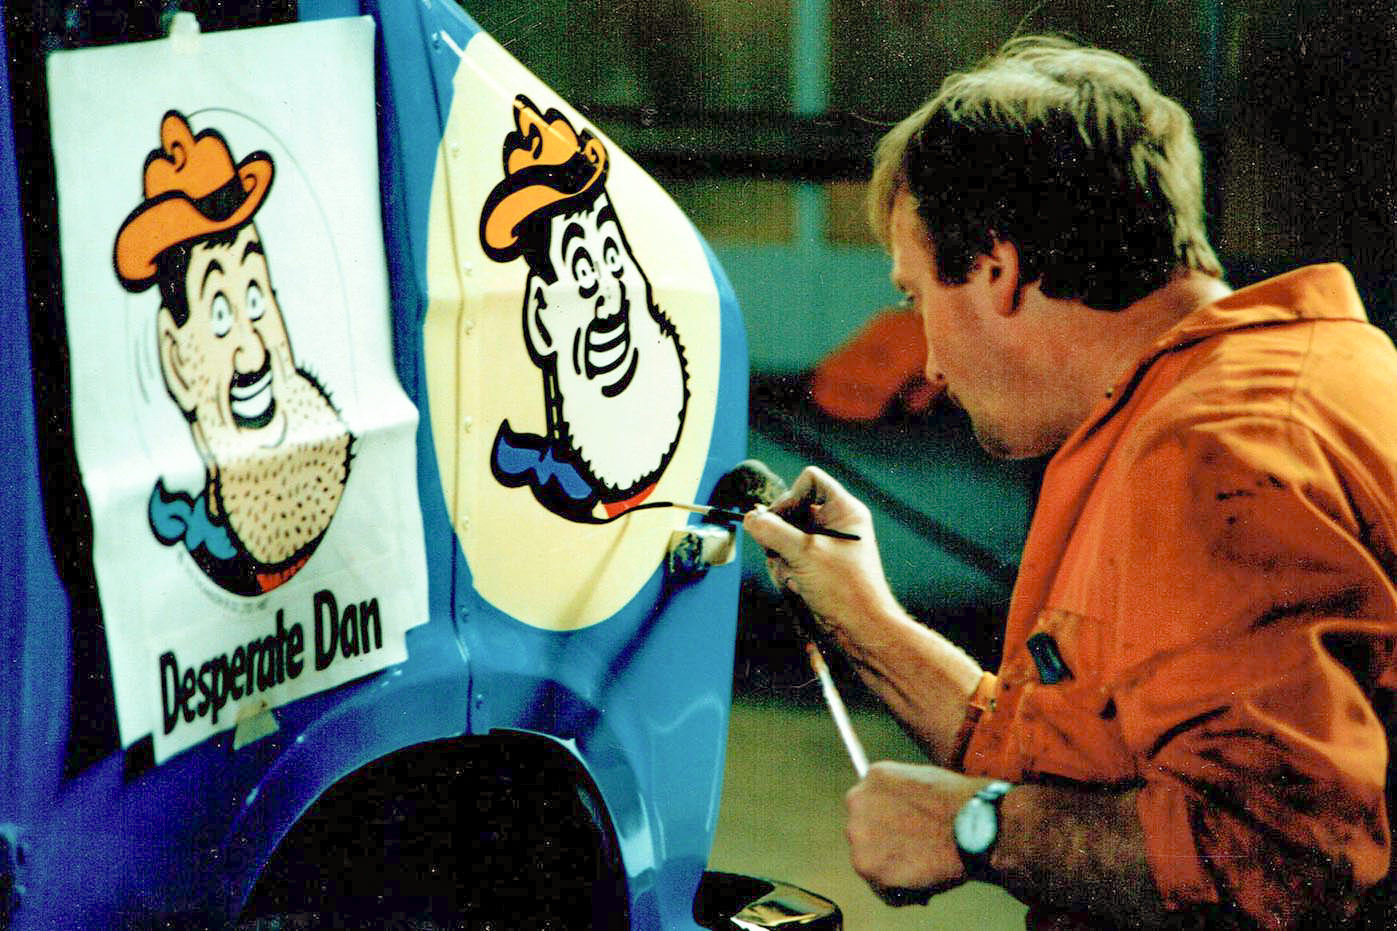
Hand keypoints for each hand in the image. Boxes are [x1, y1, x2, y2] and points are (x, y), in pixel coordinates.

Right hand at [741, 466, 899, 638]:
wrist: (861, 628)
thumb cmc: (847, 590)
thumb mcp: (805, 554)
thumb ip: (773, 531)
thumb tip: (751, 519)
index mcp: (843, 510)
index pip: (810, 481)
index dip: (791, 496)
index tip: (782, 520)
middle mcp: (834, 523)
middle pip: (790, 510)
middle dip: (780, 535)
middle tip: (782, 553)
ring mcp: (824, 545)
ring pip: (784, 537)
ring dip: (781, 558)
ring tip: (794, 577)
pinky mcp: (815, 564)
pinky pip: (788, 557)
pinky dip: (785, 571)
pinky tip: (795, 585)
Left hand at [844, 762, 990, 904]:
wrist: (973, 826)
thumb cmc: (961, 806)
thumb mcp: (922, 780)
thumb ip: (900, 795)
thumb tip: (898, 813)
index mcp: (874, 777)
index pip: (870, 804)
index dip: (888, 822)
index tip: (905, 833)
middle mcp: (858, 801)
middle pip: (865, 831)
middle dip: (886, 845)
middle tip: (917, 854)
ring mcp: (858, 833)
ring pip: (870, 861)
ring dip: (893, 870)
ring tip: (925, 870)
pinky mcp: (866, 864)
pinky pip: (880, 887)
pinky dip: (899, 893)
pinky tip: (922, 886)